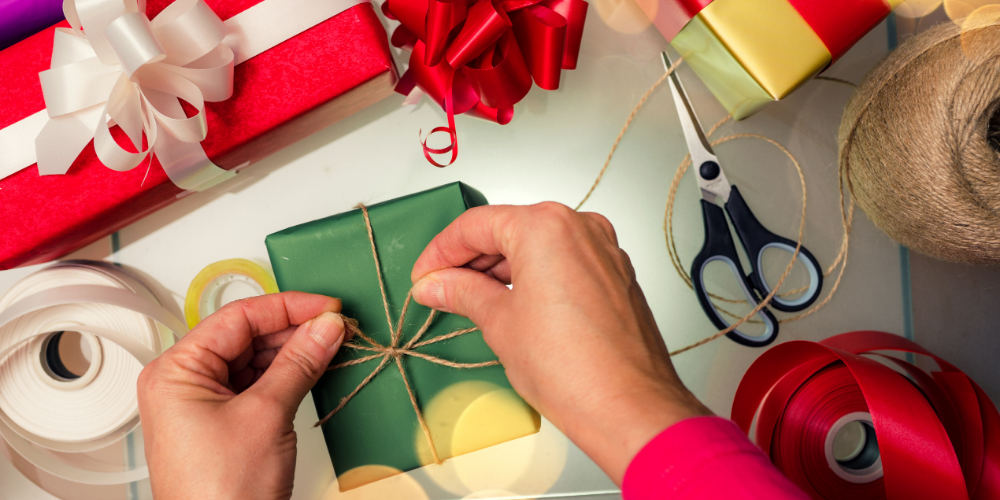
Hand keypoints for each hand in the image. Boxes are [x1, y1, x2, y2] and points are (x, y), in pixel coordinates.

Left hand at [137, 292, 345, 499]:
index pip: (237, 318)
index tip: (326, 307)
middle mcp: (183, 384)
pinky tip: (313, 368)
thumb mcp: (267, 415)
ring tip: (330, 345)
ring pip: (252, 361)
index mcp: (176, 371)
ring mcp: (201, 406)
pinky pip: (255, 386)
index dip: (287, 307)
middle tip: (335, 327)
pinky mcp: (221, 425)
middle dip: (292, 329)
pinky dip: (286, 376)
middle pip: (244, 337)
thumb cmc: (220, 494)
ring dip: (292, 352)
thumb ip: (299, 362)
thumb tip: (325, 327)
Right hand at [411, 203, 711, 483]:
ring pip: (539, 245)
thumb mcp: (499, 323)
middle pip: (509, 229)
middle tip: (441, 287)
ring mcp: (604, 250)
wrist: (629, 408)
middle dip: (472, 259)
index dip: (442, 250)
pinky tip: (513, 303)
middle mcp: (581, 228)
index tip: (425, 273)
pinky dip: (535, 275)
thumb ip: (462, 292)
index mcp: (546, 227)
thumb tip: (437, 284)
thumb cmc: (575, 370)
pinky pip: (565, 261)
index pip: (477, 225)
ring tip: (472, 299)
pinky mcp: (616, 274)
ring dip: (503, 268)